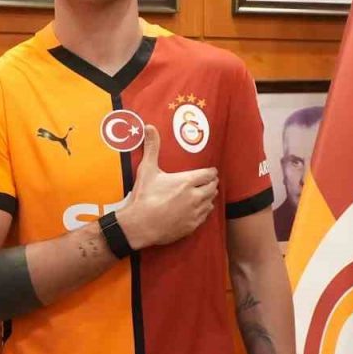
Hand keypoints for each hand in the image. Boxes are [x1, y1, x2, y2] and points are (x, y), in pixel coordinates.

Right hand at [118, 124, 217, 249]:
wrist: (139, 225)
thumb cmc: (143, 197)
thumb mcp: (147, 170)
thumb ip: (152, 147)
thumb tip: (149, 127)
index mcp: (187, 181)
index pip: (209, 174)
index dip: (210, 172)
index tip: (209, 171)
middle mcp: (195, 197)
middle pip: (213, 187)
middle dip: (211, 183)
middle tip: (207, 181)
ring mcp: (194, 213)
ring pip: (211, 202)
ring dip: (208, 197)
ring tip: (203, 194)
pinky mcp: (192, 226)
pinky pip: (205, 216)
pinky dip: (203, 211)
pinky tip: (198, 209)